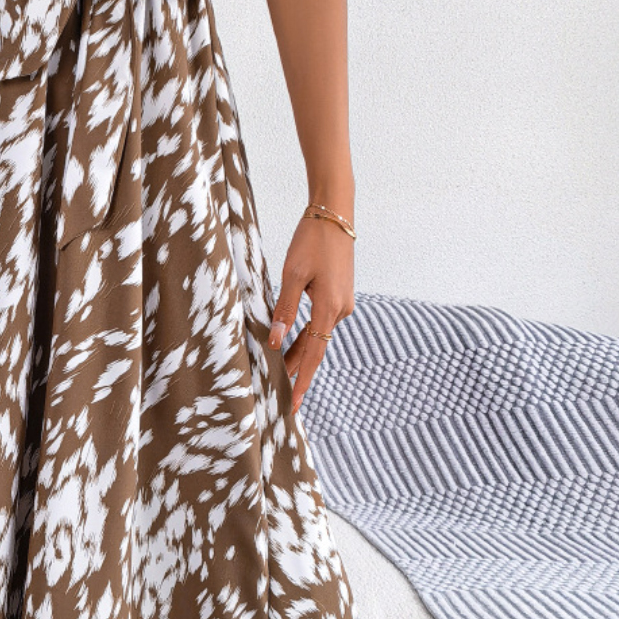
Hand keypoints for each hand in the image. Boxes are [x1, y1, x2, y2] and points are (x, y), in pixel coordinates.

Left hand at [267, 211, 354, 411]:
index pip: (314, 354)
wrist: (335, 215)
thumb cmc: (312, 240)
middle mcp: (341, 310)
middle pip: (315, 349)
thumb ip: (285, 309)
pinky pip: (320, 323)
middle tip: (279, 394)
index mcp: (330, 307)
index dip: (302, 380)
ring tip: (280, 373)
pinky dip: (305, 336)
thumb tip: (276, 341)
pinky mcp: (339, 295)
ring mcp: (342, 303)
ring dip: (300, 353)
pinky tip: (291, 344)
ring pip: (317, 336)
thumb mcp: (293, 274)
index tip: (293, 404)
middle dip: (298, 371)